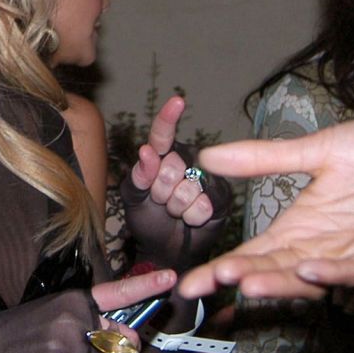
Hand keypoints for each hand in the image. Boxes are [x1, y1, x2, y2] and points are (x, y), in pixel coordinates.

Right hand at [0, 269, 173, 352]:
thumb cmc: (19, 338)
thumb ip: (91, 327)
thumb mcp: (52, 318)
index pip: (117, 292)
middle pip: (122, 347)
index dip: (147, 287)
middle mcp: (73, 316)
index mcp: (74, 300)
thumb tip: (127, 345)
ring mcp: (65, 344)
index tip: (173, 279)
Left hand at [121, 96, 227, 267]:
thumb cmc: (148, 219)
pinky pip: (203, 203)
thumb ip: (137, 175)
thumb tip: (147, 151)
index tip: (177, 102)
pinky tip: (190, 219)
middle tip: (160, 201)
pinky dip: (191, 216)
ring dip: (175, 206)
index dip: (168, 118)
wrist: (166, 250)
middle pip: (171, 165)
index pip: (163, 134)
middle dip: (160, 190)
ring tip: (175, 211)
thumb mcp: (133, 197)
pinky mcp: (220, 197)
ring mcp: (205, 178)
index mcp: (164, 155)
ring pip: (187, 187)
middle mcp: (187, 161)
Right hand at [178, 115, 353, 300]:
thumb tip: (209, 155)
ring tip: (243, 282)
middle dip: (238, 278)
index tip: (189, 282)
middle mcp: (323, 243)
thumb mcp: (317, 150)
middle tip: (201, 286)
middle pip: (274, 268)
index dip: (224, 265)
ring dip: (277, 281)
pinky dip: (329, 272)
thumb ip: (265, 158)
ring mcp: (353, 250)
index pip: (256, 250)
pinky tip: (304, 270)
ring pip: (308, 275)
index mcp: (304, 222)